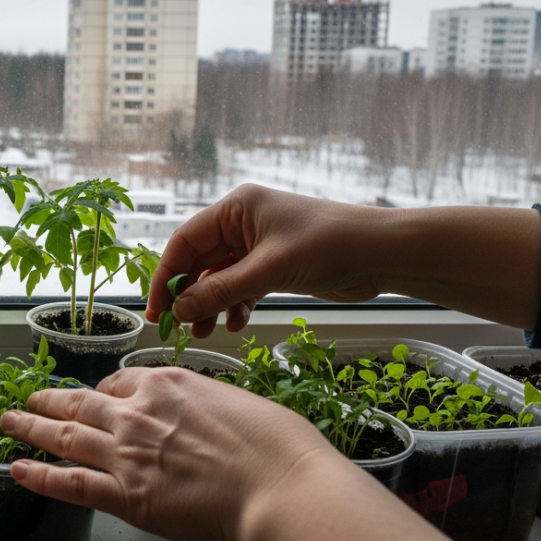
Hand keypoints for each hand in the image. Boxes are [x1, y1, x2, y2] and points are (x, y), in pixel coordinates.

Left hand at [0, 367, 467, 540]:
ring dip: (32, 428)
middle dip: (52, 400)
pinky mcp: (125, 495)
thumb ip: (206, 406)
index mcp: (168, 384)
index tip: (90, 395)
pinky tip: (19, 469)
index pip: (119, 381)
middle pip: (81, 401)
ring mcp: (126, 453)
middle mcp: (138, 412)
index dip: (100, 390)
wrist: (284, 487)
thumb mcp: (240, 403)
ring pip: (65, 435)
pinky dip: (40, 475)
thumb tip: (204, 415)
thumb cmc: (279, 449)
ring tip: (11, 422)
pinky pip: (70, 483)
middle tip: (30, 398)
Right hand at [146, 184, 388, 337]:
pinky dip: (235, 304)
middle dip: (189, 294)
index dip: (165, 275)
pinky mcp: (274, 264)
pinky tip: (237, 323)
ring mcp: (258, 244)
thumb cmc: (329, 245)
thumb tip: (181, 310)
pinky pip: (241, 286)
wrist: (383, 253)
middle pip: (199, 261)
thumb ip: (221, 291)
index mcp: (235, 208)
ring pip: (219, 277)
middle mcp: (242, 223)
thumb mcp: (269, 270)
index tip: (157, 309)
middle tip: (179, 327)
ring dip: (210, 304)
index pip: (184, 241)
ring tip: (205, 332)